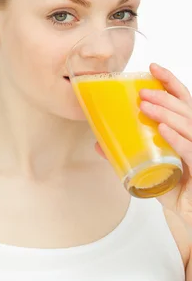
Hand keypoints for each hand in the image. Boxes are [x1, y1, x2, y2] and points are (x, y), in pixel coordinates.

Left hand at [95, 63, 191, 224]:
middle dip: (163, 97)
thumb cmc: (171, 185)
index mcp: (186, 129)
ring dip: (166, 113)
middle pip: (184, 108)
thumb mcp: (147, 166)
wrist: (186, 212)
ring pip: (188, 124)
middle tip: (141, 93)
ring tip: (145, 107)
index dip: (169, 82)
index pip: (182, 99)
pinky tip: (163, 130)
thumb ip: (126, 154)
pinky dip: (177, 139)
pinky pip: (190, 150)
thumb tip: (99, 143)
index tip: (152, 68)